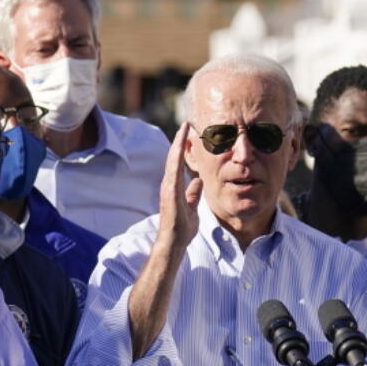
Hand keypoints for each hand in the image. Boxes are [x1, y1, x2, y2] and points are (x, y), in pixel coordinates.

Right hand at [157, 123, 202, 250]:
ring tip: (184, 128)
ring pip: (172, 160)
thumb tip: (198, 181)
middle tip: (186, 123)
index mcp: (175, 187)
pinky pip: (173, 171)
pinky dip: (176, 157)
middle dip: (180, 140)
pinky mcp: (169, 192)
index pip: (179, 163)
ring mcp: (168, 187)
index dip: (183, 148)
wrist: (175, 242)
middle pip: (174, 157)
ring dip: (178, 143)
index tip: (189, 134)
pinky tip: (179, 146)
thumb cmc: (182, 229)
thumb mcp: (192, 207)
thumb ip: (193, 194)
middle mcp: (169, 184)